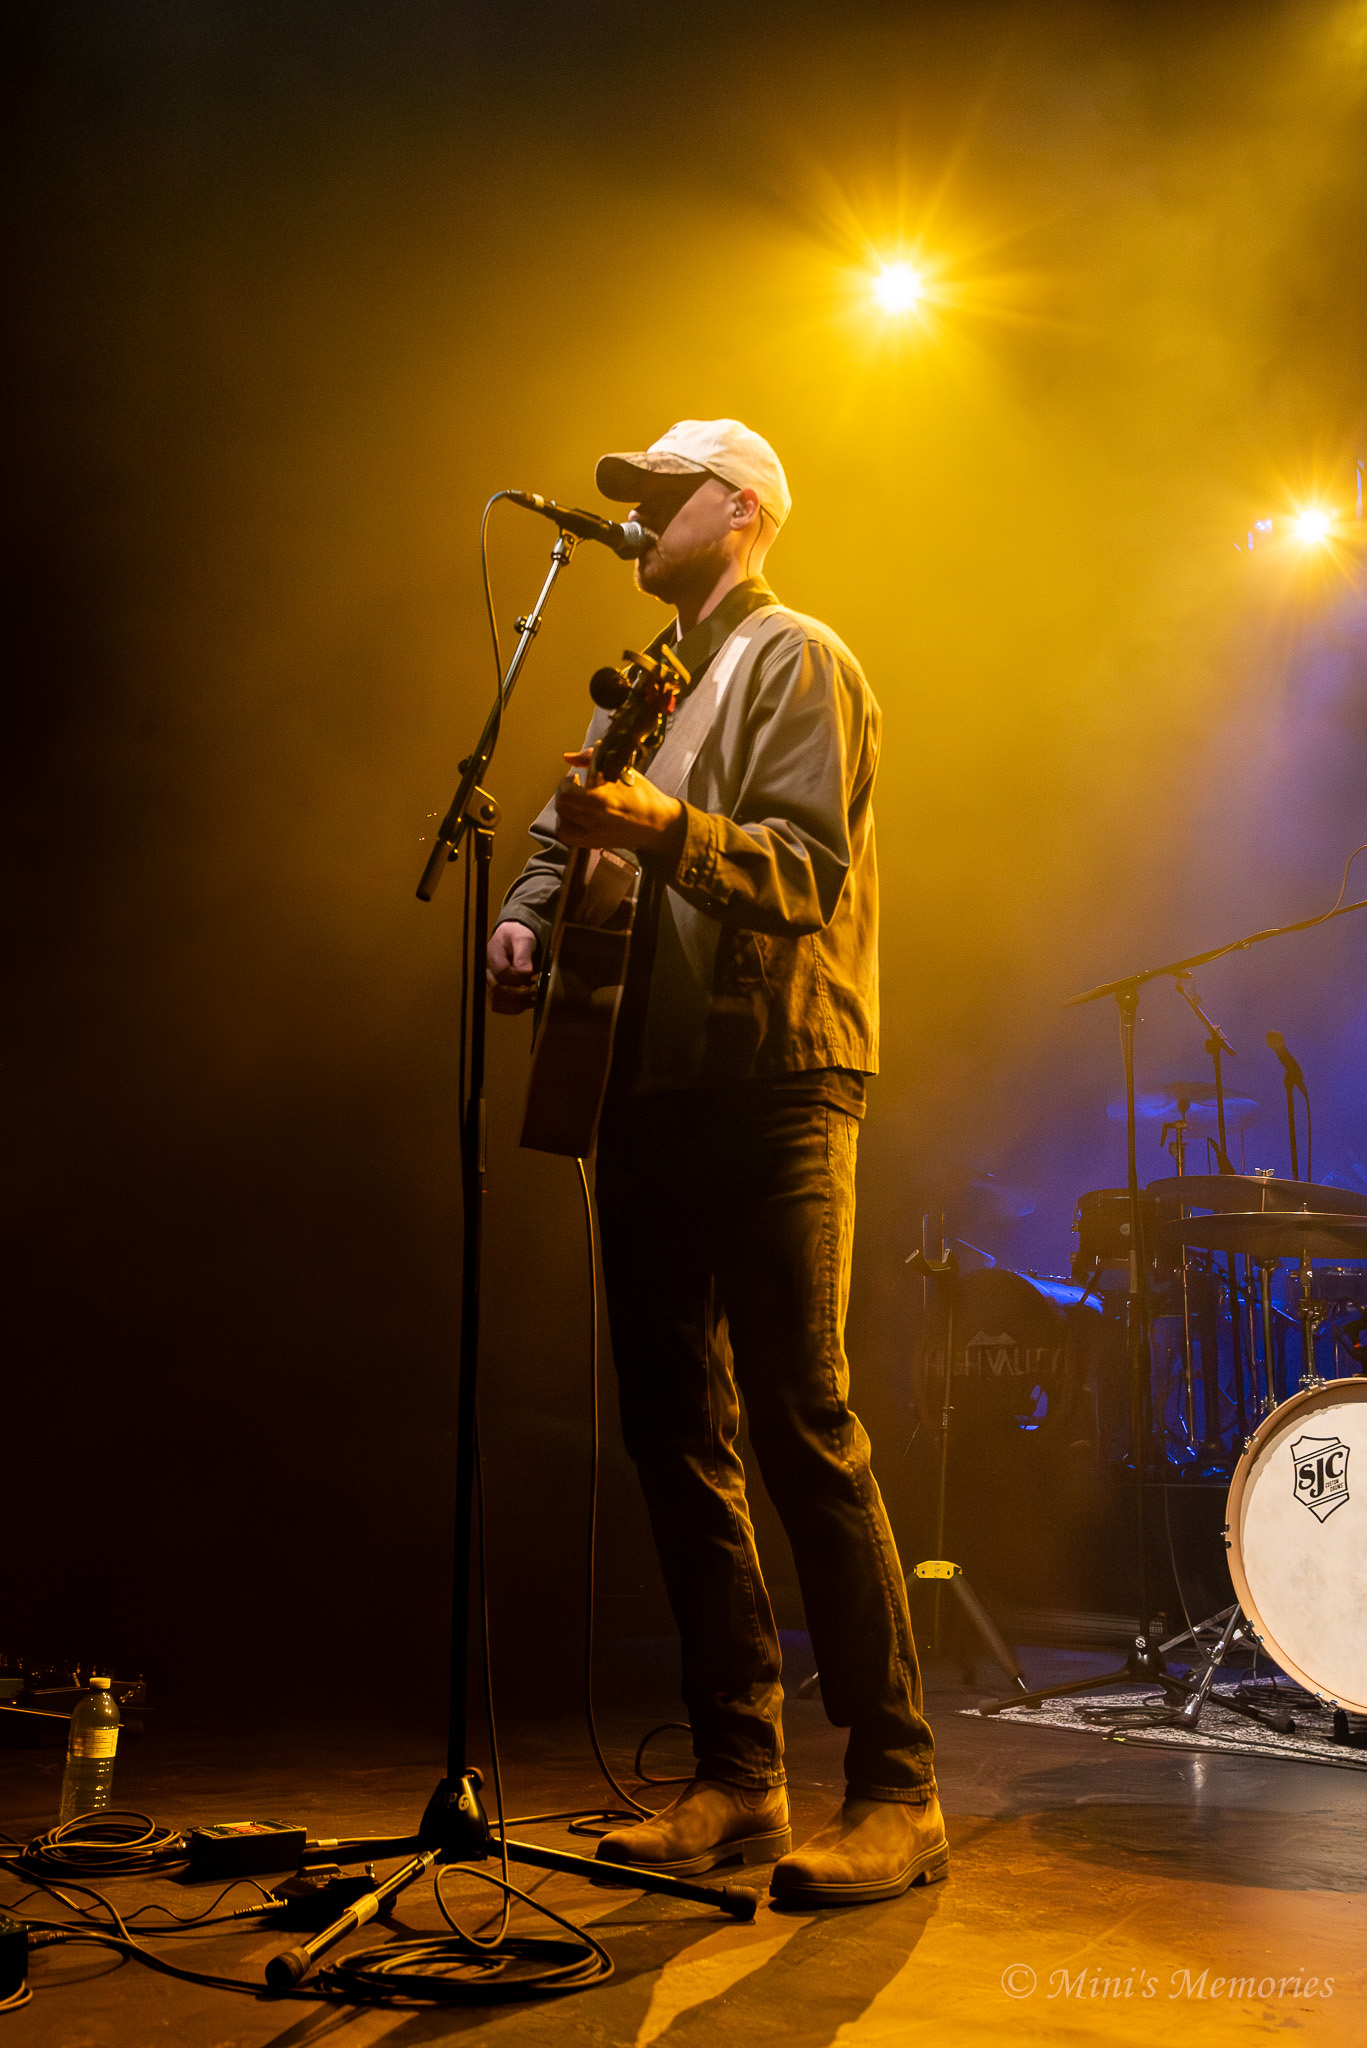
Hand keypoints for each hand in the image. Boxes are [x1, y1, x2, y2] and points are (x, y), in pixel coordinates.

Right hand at [486, 921, 538, 1012]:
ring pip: (497, 1002)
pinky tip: (526, 1004)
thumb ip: (523, 955)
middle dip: (519, 994)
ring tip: (531, 999)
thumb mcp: (524, 939)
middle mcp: (487, 969)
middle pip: (498, 990)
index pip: (502, 973)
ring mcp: (490, 981)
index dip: (517, 978)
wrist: (514, 936)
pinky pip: (500, 1005)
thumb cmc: (518, 934)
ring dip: (517, 1004)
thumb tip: (525, 973)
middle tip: (534, 991)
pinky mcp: (495, 989)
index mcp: (491, 954)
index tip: (530, 976)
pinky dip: (514, 1008)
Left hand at [554, 752, 685, 856]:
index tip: (576, 778)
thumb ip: (593, 760)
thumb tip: (568, 757)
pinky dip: (567, 828)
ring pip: (561, 825)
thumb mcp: (621, 772)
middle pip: (561, 808)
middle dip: (564, 796)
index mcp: (600, 799)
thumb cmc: (642, 795)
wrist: (657, 824)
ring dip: (563, 814)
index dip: (567, 783)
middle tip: (574, 790)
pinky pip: (569, 839)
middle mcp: (594, 819)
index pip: (566, 793)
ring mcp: (594, 834)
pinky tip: (577, 819)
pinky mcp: (595, 844)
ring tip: (575, 806)